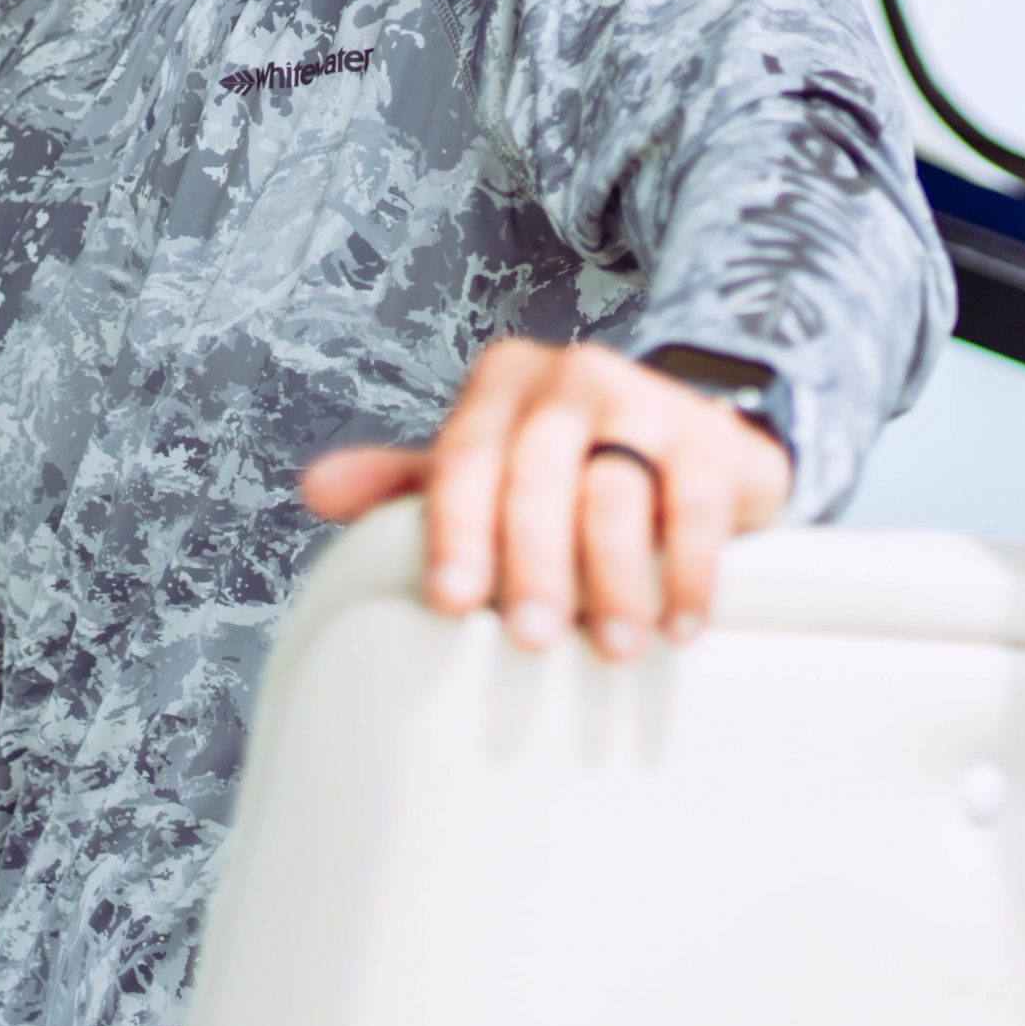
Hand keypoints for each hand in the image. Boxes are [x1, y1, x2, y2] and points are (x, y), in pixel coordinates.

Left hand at [299, 339, 791, 657]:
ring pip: (616, 495)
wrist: (683, 437)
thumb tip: (314, 490)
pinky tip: (679, 626)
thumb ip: (403, 484)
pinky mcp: (711, 436)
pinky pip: (696, 507)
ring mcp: (643, 399)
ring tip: (613, 649)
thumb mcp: (484, 466)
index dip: (455, 533)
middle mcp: (568, 376)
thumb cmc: (561, 466)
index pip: (463, 459)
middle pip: (535, 478)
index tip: (452, 604)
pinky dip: (688, 572)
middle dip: (530, 567)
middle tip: (530, 641)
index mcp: (500, 383)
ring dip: (614, 581)